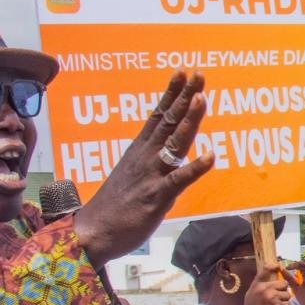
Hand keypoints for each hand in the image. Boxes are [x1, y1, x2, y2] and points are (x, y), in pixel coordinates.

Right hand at [73, 72, 214, 265]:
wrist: (93, 232)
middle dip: (185, 97)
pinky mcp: (156, 196)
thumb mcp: (132, 174)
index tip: (182, 72)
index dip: (172, 94)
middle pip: (169, 121)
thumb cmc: (114, 206)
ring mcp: (151, 175)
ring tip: (202, 99)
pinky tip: (210, 156)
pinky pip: (178, 180)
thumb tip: (165, 151)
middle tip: (198, 74)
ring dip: (189, 120)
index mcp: (139, 150)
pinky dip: (195, 168)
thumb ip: (149, 160)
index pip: (158, 116)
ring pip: (174, 143)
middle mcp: (146, 157)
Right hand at [243, 265, 292, 304]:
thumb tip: (271, 275)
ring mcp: (272, 298)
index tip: (278, 267)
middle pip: (284, 283)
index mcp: (257, 285)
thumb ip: (260, 284)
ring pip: (287, 294)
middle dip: (282, 290)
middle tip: (276, 297)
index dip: (274, 266)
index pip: (265, 270)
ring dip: (284, 300)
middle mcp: (265, 289)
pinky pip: (288, 304)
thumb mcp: (251, 293)